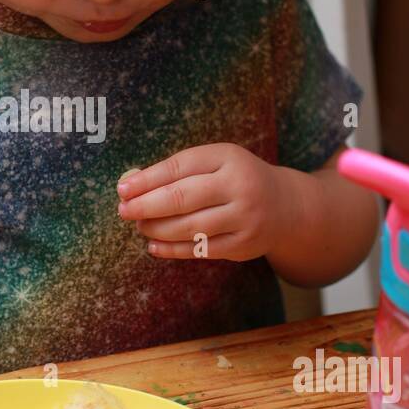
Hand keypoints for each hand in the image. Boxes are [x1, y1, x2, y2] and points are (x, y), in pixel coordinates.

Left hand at [117, 143, 295, 261]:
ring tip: (139, 225)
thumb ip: (180, 170)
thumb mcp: (217, 161)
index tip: (123, 188)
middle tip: (124, 210)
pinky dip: (172, 249)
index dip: (147, 179)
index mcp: (229, 158)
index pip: (180, 167)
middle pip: (182, 198)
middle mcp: (240, 187)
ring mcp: (244, 218)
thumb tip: (133, 185)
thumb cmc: (237, 179)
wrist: (285, 206)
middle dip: (146, 206)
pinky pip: (200, 250)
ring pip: (188, 227)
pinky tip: (154, 244)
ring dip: (156, 228)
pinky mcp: (243, 245)